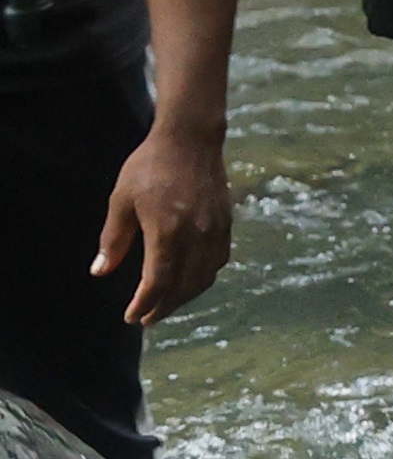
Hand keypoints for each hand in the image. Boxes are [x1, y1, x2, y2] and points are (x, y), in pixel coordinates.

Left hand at [92, 123, 229, 326]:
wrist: (191, 139)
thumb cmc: (149, 167)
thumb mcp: (121, 200)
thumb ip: (113, 239)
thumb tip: (101, 271)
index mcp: (167, 230)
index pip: (158, 281)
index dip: (144, 304)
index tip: (130, 317)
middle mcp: (197, 235)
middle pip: (183, 286)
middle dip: (164, 307)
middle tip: (146, 319)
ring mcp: (216, 230)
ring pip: (204, 277)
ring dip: (185, 296)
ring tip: (166, 304)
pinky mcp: (226, 224)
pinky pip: (217, 262)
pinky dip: (202, 278)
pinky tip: (189, 280)